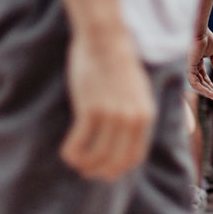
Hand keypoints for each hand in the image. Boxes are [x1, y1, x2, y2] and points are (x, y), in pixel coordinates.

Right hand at [60, 28, 156, 181]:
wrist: (106, 40)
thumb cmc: (118, 63)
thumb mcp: (138, 91)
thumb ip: (135, 114)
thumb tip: (125, 137)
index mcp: (146, 116)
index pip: (134, 157)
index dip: (117, 169)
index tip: (104, 173)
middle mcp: (132, 119)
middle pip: (115, 161)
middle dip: (99, 171)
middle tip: (86, 171)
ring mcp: (112, 115)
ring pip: (96, 156)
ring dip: (84, 164)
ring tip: (75, 161)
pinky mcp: (91, 109)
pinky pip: (78, 144)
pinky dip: (71, 153)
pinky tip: (66, 153)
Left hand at [186, 29, 212, 99]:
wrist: (201, 31)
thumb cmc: (206, 37)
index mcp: (196, 60)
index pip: (202, 75)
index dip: (209, 83)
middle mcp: (190, 65)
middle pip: (199, 81)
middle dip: (208, 89)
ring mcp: (188, 67)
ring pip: (196, 84)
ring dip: (206, 91)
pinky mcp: (188, 68)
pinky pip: (194, 82)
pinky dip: (202, 89)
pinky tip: (210, 93)